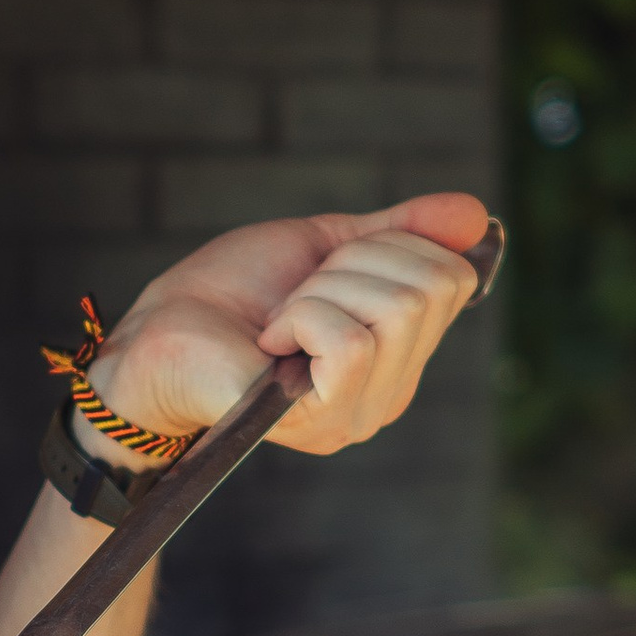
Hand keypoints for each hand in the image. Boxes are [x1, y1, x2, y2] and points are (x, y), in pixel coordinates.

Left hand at [88, 191, 492, 462]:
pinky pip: (350, 346)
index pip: (453, 278)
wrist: (159, 333)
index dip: (391, 245)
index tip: (331, 265)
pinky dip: (301, 318)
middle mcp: (389, 394)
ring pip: (393, 313)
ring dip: (320, 292)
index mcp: (397, 355)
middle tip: (296, 293)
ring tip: (279, 319)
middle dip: (352, 265)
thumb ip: (399, 232)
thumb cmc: (231, 294)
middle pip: (429, 290)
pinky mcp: (320, 422)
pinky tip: (270, 340)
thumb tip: (476, 213)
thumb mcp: (326, 246)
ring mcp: (357, 414)